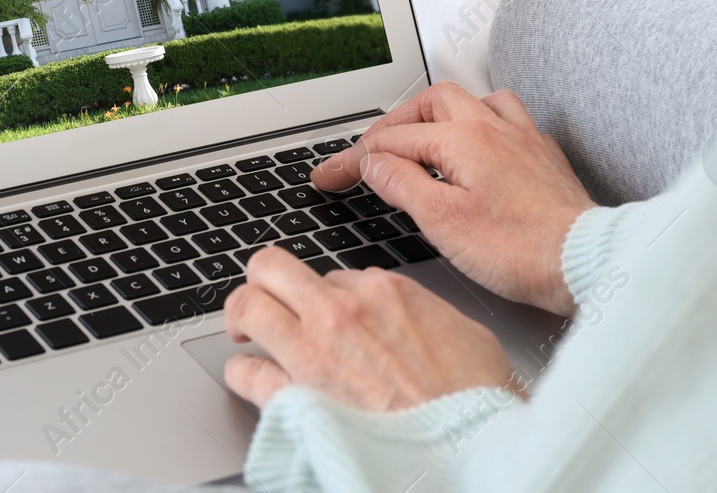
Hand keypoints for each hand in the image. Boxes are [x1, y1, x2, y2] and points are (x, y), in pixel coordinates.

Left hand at [222, 246, 518, 410]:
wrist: (470, 448)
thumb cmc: (475, 402)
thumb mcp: (466, 334)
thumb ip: (426, 313)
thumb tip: (412, 315)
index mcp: (385, 292)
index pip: (332, 274)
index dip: (325, 293)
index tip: (324, 311)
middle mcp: (341, 312)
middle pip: (272, 268)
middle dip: (263, 281)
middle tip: (263, 299)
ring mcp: (312, 352)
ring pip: (247, 306)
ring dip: (241, 317)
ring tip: (243, 332)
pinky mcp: (292, 398)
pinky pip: (245, 373)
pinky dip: (242, 373)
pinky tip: (248, 377)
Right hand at [312, 82, 594, 316]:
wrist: (586, 263)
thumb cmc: (521, 249)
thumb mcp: (441, 221)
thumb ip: (401, 184)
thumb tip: (374, 162)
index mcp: (463, 138)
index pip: (391, 141)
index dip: (352, 160)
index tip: (328, 178)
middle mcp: (493, 126)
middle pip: (430, 102)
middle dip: (393, 123)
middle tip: (369, 151)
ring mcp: (523, 138)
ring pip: (473, 100)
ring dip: (440, 113)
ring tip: (422, 134)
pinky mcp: (544, 157)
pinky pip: (507, 118)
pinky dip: (482, 123)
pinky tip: (481, 144)